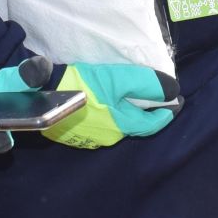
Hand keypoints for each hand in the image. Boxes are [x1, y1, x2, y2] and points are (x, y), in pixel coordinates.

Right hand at [42, 61, 181, 149]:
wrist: (40, 93)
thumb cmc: (82, 85)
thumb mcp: (117, 78)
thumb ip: (146, 83)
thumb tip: (173, 91)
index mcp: (122, 125)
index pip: (153, 123)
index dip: (167, 112)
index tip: (177, 102)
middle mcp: (109, 137)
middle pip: (135, 125)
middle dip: (146, 112)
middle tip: (154, 97)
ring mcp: (90, 138)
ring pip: (117, 126)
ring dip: (126, 113)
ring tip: (128, 97)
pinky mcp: (75, 135)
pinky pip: (100, 126)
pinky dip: (108, 116)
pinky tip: (103, 104)